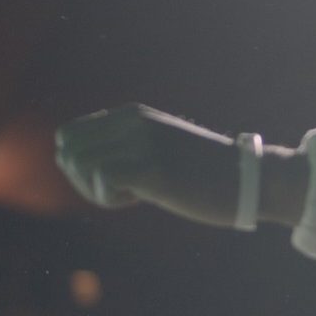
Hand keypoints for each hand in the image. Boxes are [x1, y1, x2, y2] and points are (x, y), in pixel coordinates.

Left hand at [54, 103, 240, 227]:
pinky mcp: (153, 167)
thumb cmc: (204, 173)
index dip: (79, 166)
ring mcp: (143, 142)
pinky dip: (109, 198)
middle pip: (68, 150)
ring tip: (128, 196)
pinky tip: (137, 200)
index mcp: (132, 115)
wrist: (247, 178)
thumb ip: (126, 149)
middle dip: (81, 180)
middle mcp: (133, 122)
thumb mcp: (160, 149)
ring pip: (81, 163)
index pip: (69, 135)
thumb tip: (81, 165)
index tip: (109, 180)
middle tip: (114, 192)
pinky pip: (103, 178)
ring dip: (95, 190)